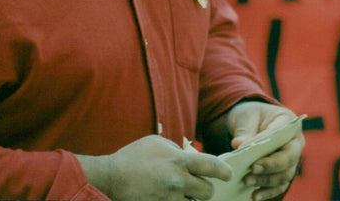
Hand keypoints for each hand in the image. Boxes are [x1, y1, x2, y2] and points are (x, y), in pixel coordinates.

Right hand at [76, 135, 232, 200]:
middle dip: (205, 189)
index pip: (212, 166)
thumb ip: (178, 151)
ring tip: (182, 192)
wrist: (111, 177)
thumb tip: (191, 158)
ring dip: (191, 199)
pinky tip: (172, 198)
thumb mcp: (158, 143)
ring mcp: (169, 198)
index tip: (228, 175)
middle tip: (200, 187)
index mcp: (179, 161)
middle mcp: (178, 181)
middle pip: (206, 191)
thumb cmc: (133, 157)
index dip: (224, 171)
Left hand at [227, 102, 303, 200]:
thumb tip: (238, 145)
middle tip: (251, 169)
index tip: (246, 150)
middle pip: (288, 158)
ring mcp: (291, 160)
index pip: (281, 133)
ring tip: (246, 181)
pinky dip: (267, 192)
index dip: (266, 143)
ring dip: (266, 181)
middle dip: (270, 166)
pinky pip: (279, 186)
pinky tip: (253, 196)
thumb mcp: (246, 116)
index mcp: (288, 122)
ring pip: (284, 175)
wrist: (255, 122)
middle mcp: (295, 143)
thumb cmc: (253, 116)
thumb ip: (244, 130)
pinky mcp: (283, 173)